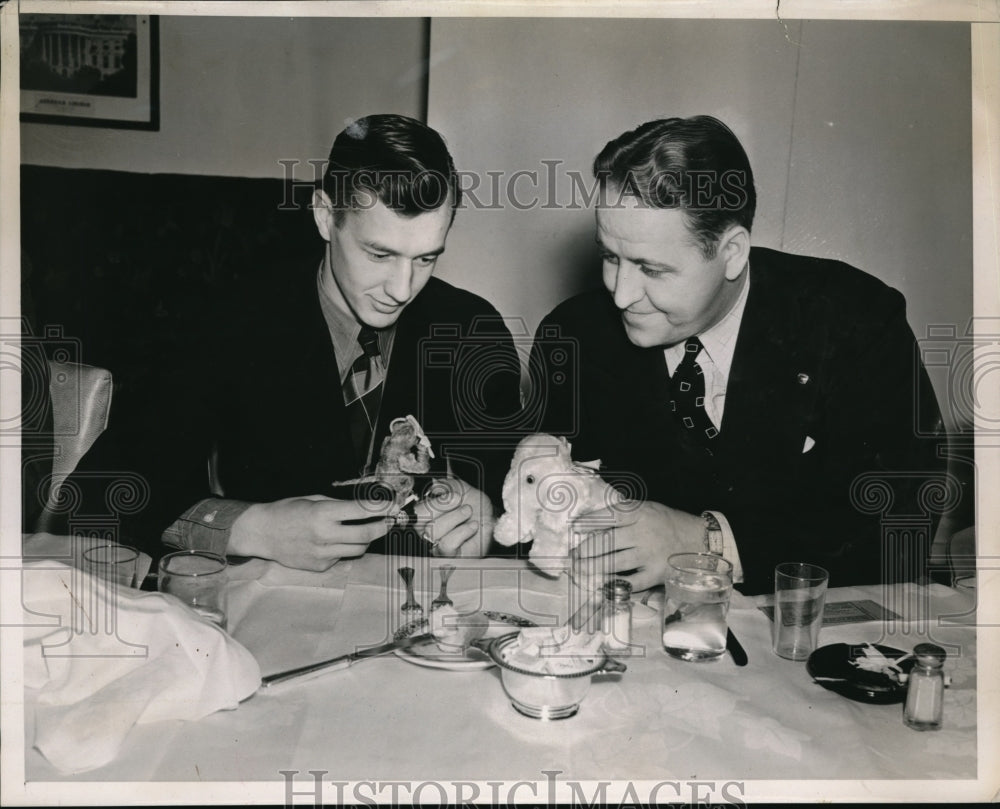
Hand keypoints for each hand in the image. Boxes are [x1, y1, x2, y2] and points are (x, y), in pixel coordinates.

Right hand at [229, 495, 398, 570]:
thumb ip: (338, 505)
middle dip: (382, 527)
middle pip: (365, 535)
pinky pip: (342, 557)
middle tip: (390, 521)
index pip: (360, 511)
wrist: (262, 533)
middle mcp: (323, 535)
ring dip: (367, 540)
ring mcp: (322, 553)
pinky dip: (345, 549)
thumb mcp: (313, 499)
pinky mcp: (320, 566)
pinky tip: (336, 541)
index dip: (380, 508)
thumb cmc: (287, 511)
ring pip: (358, 550)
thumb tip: (364, 508)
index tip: (392, 505)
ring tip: (367, 531)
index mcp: (322, 514)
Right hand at [412, 477, 494, 557]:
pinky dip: (463, 531)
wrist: (492, 518)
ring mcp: (436, 545)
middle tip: (462, 503)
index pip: (416, 511)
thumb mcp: (461, 488)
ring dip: (456, 517)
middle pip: (421, 522)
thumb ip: (445, 485)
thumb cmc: (474, 504)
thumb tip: (434, 487)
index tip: (455, 496)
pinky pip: (447, 544)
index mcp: (425, 514)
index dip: (434, 503)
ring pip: (433, 532)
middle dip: (445, 508)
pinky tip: (472, 526)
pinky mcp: (449, 556)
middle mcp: (427, 531)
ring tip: (468, 513)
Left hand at [568, 500, 703, 591]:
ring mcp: (649, 556)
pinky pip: (630, 583)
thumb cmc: (667, 523)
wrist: (699, 541)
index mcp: (640, 513)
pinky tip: (599, 585)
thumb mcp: (647, 509)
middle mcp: (644, 533)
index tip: (573, 528)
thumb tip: (591, 523)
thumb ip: (623, 514)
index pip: (609, 516)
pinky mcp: (655, 575)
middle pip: (607, 542)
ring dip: (592, 568)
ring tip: (578, 569)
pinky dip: (612, 585)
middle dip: (585, 549)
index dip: (588, 522)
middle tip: (571, 556)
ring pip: (614, 563)